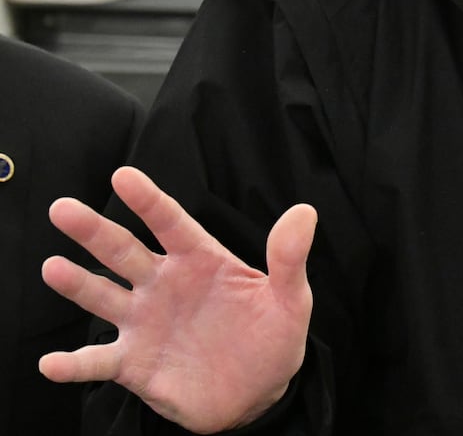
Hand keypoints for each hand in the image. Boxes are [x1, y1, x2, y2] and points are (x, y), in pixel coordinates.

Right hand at [39, 166, 315, 433]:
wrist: (258, 393)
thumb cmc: (272, 336)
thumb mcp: (291, 299)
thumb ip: (289, 258)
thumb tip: (304, 212)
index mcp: (201, 261)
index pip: (172, 223)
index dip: (148, 200)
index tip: (123, 176)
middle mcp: (164, 285)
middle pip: (124, 251)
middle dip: (94, 230)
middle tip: (63, 209)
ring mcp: (144, 322)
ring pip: (103, 297)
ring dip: (77, 284)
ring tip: (52, 267)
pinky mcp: (133, 363)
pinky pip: (97, 361)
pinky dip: (73, 363)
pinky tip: (51, 362)